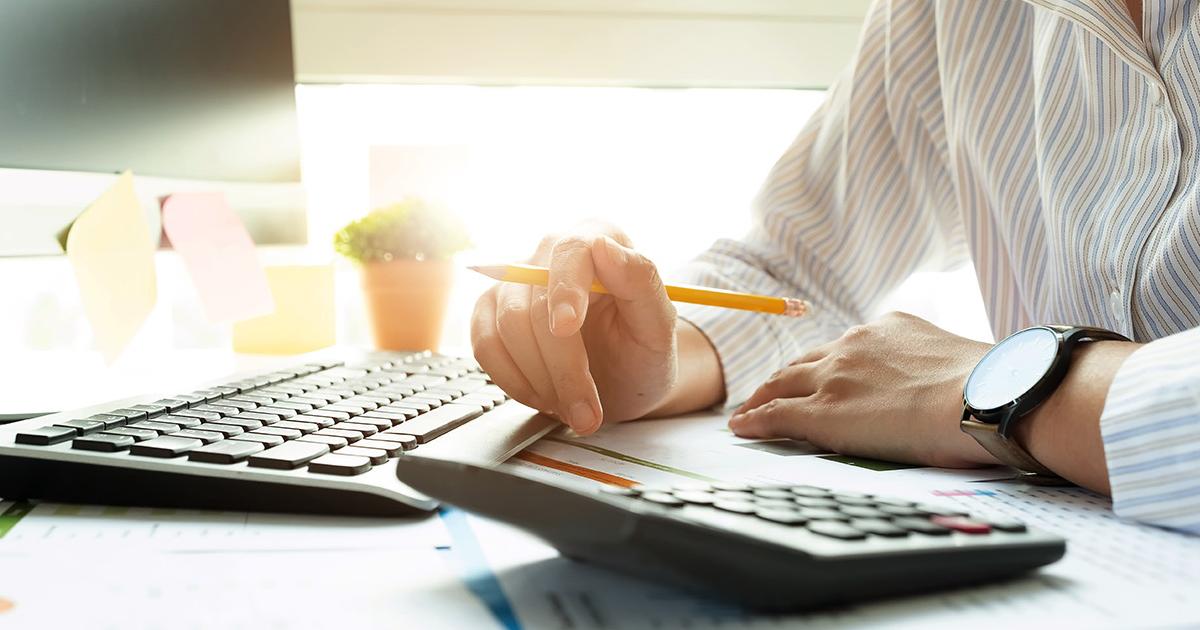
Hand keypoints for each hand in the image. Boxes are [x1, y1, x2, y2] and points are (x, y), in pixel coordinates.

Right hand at [471, 224, 678, 433]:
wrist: (624, 380)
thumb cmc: (644, 352)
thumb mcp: (659, 328)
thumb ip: (642, 284)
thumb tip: (604, 247)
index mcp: (599, 237)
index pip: (572, 251)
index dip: (566, 290)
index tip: (566, 328)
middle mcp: (551, 252)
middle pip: (536, 303)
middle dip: (561, 366)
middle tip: (587, 412)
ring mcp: (516, 282)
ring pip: (507, 328)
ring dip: (540, 381)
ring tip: (573, 407)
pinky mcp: (491, 312)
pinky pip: (484, 345)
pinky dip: (513, 381)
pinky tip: (544, 396)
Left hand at [729, 312, 997, 467]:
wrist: (986, 396)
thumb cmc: (990, 389)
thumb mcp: (957, 361)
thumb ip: (934, 368)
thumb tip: (948, 387)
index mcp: (888, 328)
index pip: (844, 348)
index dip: (824, 364)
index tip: (816, 374)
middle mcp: (854, 345)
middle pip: (805, 361)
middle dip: (785, 377)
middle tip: (770, 392)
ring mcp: (834, 377)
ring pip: (782, 384)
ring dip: (762, 397)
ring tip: (748, 411)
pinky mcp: (822, 412)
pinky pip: (775, 414)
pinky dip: (754, 420)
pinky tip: (742, 428)